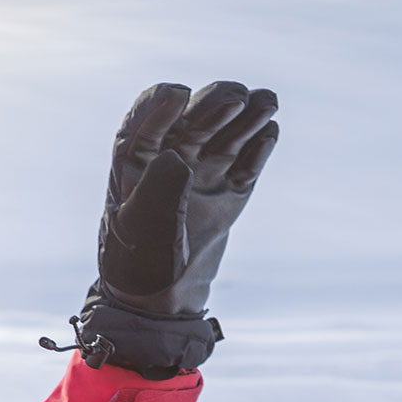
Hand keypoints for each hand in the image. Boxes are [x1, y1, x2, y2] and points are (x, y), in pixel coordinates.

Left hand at [46, 81, 279, 378]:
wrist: (162, 306)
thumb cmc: (139, 267)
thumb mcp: (141, 231)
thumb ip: (157, 191)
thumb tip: (177, 156)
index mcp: (132, 165)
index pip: (145, 120)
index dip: (161, 104)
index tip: (179, 95)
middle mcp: (167, 162)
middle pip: (193, 119)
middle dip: (214, 103)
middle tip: (237, 97)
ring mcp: (201, 174)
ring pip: (225, 134)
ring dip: (245, 116)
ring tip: (266, 102)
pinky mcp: (229, 191)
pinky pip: (247, 160)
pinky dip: (259, 146)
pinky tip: (269, 132)